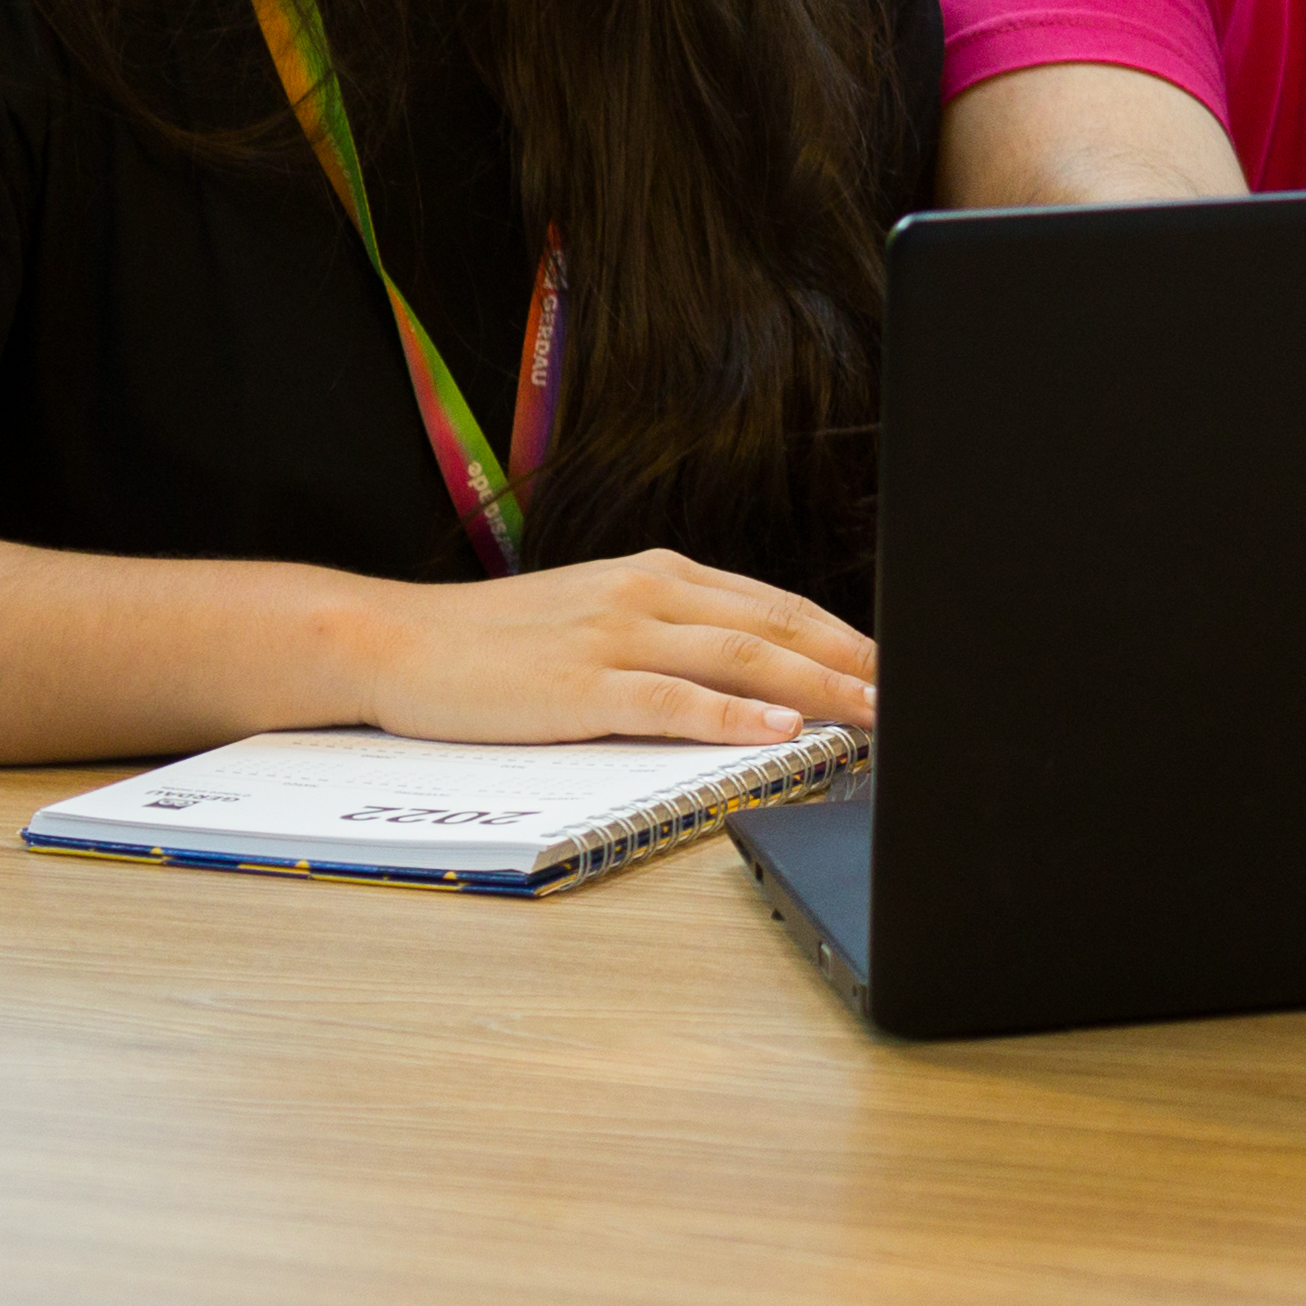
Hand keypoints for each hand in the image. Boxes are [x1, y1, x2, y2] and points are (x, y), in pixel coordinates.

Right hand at [338, 550, 878, 746]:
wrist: (397, 641)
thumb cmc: (497, 641)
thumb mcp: (596, 613)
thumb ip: (669, 628)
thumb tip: (748, 666)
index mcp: (659, 574)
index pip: (775, 603)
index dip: (843, 636)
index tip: (893, 666)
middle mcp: (648, 593)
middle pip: (776, 626)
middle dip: (852, 663)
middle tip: (908, 696)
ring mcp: (616, 638)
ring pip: (742, 659)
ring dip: (817, 689)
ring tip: (871, 715)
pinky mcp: (580, 688)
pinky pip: (672, 701)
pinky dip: (733, 717)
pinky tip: (779, 731)